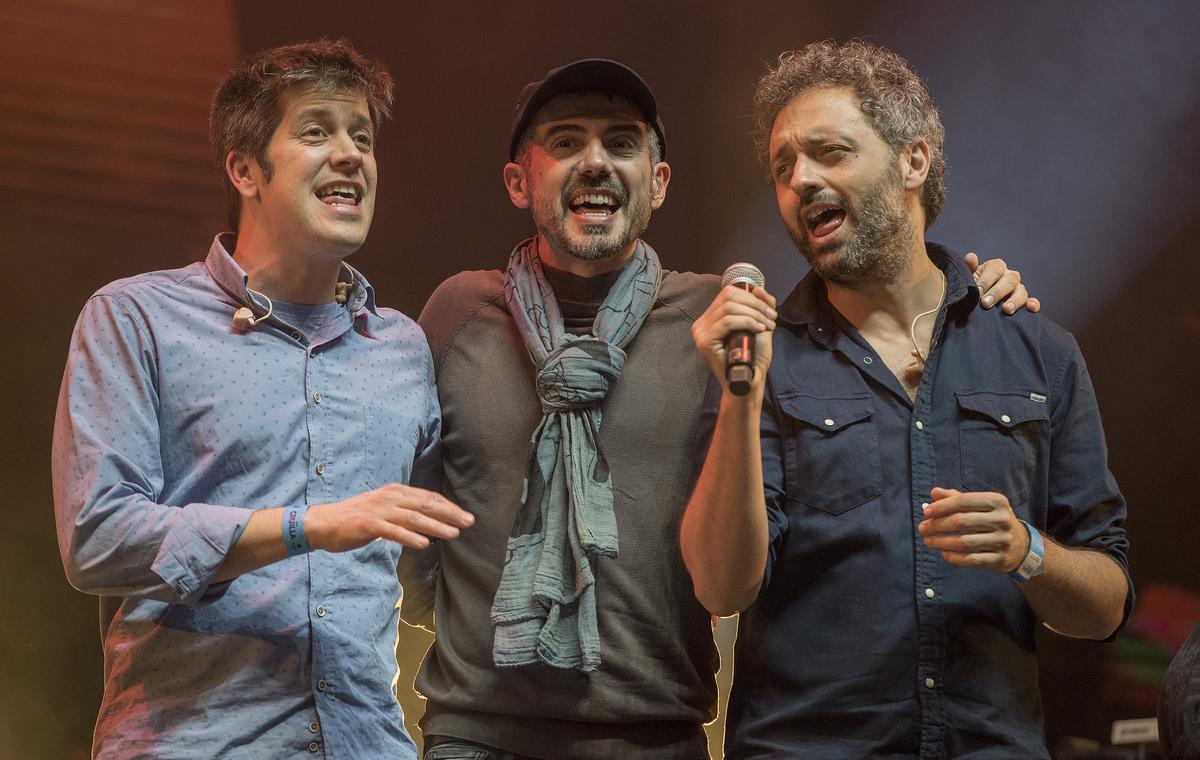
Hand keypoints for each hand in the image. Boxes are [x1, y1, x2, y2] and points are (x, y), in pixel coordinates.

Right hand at [305, 483, 473, 551]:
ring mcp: (380, 510)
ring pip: (414, 518)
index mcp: (395, 492)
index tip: (464, 516)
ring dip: (436, 526)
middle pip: (426, 505)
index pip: (428, 497)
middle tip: (469, 522)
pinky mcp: (370, 525)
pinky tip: (424, 544)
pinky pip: (394, 531)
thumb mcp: (383, 509)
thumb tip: (427, 523)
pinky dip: (410, 537)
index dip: (448, 506)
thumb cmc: (356, 518)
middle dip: (450, 514)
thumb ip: (403, 512)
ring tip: (454, 534)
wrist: (324, 523)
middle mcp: (390, 497)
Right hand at [691, 284, 776, 394]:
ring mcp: (701, 332)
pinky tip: (759, 329)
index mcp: (710, 318)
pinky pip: (728, 322)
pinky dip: (748, 322)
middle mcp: (701, 323)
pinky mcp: (705, 342)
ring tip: (767, 326)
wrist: (749, 382)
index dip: (751, 296)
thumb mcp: (759, 325)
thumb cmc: (753, 356)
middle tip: (771, 318)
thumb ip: (760, 305)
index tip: (769, 311)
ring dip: (754, 314)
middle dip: (755, 304)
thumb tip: (757, 288)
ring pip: (729, 308)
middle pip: (728, 296)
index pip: (728, 293)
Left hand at [917, 487, 1028, 572]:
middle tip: (922, 528)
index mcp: (997, 501)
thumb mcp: (980, 505)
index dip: (942, 506)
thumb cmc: (992, 520)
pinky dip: (955, 557)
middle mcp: (1002, 520)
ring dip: (942, 542)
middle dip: (937, 525)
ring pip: (965, 542)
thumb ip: (956, 497)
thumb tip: (934, 493)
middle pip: (962, 521)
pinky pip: (972, 560)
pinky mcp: (1001, 559)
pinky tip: (944, 553)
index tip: (926, 512)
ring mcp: (1003, 541)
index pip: (964, 501)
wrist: (1021, 546)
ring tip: (928, 541)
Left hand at [964, 252, 1040, 313]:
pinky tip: (1031, 308)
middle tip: (985, 303)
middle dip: (997, 292)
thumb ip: (969, 268)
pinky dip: (1033, 304)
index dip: (987, 279)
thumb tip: (971, 256)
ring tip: (1006, 310)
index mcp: (996, 267)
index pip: (996, 268)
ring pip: (1022, 291)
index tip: (977, 292)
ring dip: (1014, 300)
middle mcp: (1009, 276)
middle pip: (1010, 280)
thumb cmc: (972, 288)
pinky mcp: (1024, 302)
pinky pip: (1033, 302)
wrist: (975, 303)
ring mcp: (1018, 289)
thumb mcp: (968, 278)